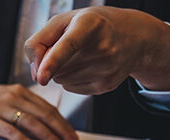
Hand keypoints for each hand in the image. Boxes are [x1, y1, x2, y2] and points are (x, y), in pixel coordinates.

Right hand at [0, 79, 78, 139]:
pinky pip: (12, 131)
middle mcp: (14, 96)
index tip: (74, 137)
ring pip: (32, 122)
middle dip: (62, 132)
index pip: (49, 109)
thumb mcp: (3, 100)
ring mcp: (1, 107)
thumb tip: (41, 128)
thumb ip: (21, 109)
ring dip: (49, 137)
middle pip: (45, 115)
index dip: (64, 124)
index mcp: (20, 92)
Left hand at [25, 6, 169, 93]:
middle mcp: (103, 47)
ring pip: (61, 80)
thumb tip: (35, 75)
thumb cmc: (91, 25)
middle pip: (56, 67)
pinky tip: (86, 66)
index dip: (52, 62)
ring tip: (81, 55)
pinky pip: (70, 88)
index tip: (41, 78)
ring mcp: (107, 69)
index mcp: (90, 24)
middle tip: (72, 46)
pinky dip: (71, 79)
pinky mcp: (106, 86)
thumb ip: (39, 42)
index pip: (68, 45)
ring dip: (62, 71)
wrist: (133, 36)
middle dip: (53, 60)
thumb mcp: (63, 21)